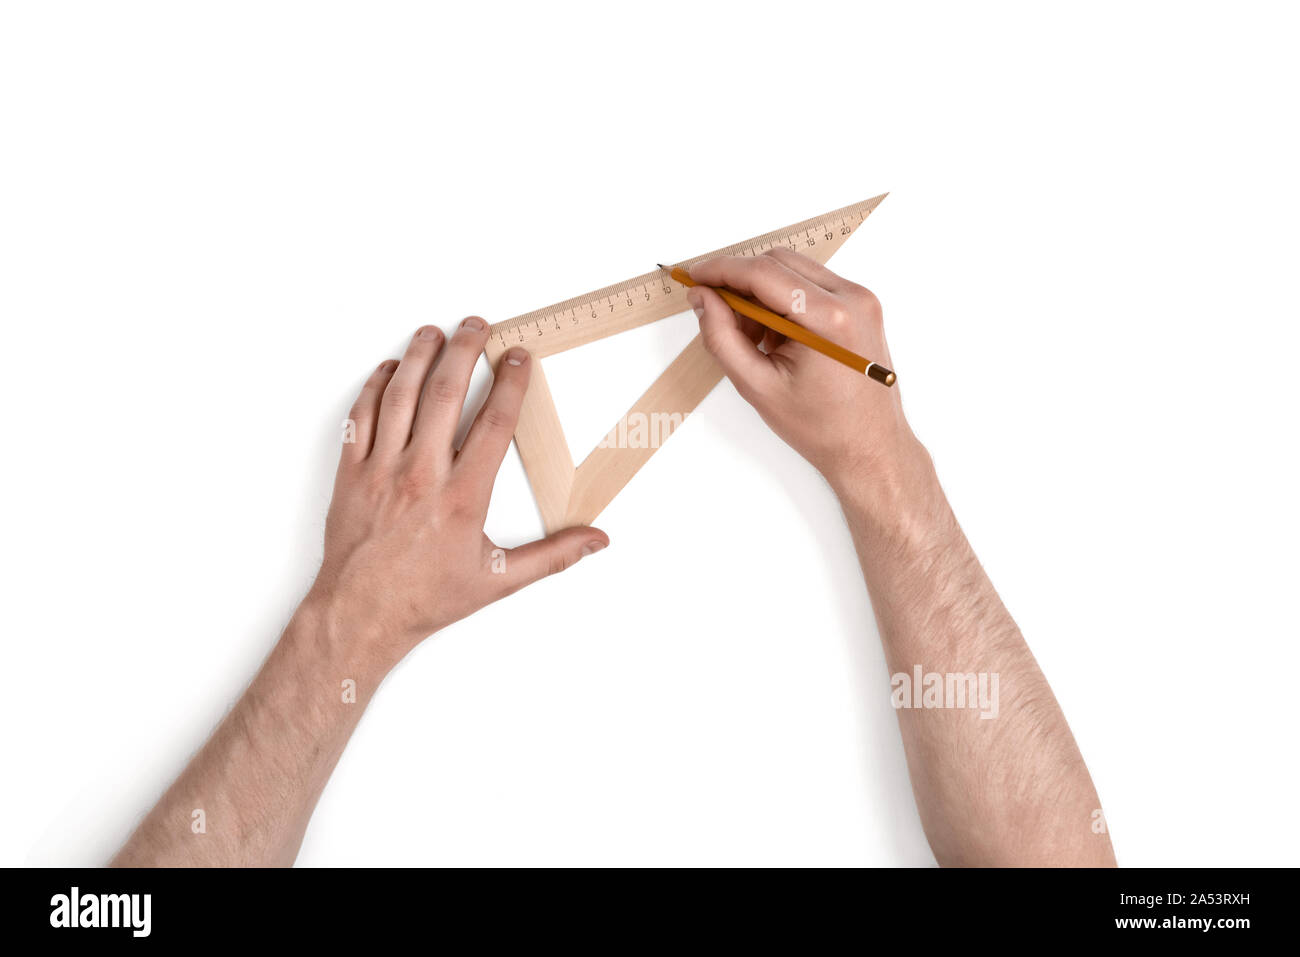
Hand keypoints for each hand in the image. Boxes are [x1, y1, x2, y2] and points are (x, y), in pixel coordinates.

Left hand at [307, 317, 607, 667]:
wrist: (360, 615)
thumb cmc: (426, 598)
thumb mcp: (498, 581)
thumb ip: (553, 556)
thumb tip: (597, 540)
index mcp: (462, 497)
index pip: (493, 424)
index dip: (510, 384)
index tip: (518, 357)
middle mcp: (421, 476)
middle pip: (444, 395)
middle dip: (464, 352)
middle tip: (477, 324)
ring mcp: (381, 470)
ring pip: (400, 397)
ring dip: (418, 357)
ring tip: (434, 331)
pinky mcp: (351, 473)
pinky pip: (361, 416)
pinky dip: (374, 387)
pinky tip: (389, 369)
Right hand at [688, 250, 930, 502]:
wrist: (870, 447)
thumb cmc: (822, 427)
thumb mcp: (757, 386)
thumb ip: (722, 337)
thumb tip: (702, 298)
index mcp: (830, 319)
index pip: (763, 273)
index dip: (721, 270)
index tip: (694, 276)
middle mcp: (852, 299)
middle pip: (779, 262)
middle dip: (740, 282)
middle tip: (716, 312)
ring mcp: (861, 299)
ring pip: (794, 271)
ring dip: (761, 293)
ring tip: (752, 339)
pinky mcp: (860, 305)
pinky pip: (811, 285)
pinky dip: (783, 302)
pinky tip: (775, 339)